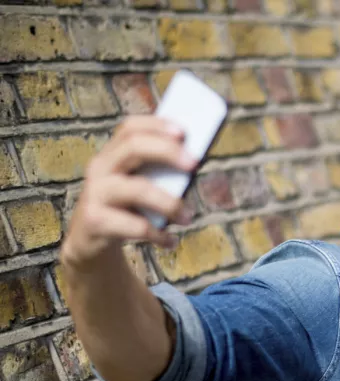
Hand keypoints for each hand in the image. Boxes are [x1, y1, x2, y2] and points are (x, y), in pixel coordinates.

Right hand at [60, 116, 196, 267]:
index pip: (130, 128)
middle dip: (167, 152)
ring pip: (137, 189)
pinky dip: (159, 235)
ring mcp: (95, 193)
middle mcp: (100, 168)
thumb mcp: (139, 186)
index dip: (156, 125)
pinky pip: (135, 226)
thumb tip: (194, 163)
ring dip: (170, 203)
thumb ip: (159, 173)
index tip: (184, 132)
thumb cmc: (125, 209)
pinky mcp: (95, 221)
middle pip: (132, 147)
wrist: (90, 242)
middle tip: (195, 164)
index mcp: (112, 154)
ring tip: (188, 217)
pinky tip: (170, 241)